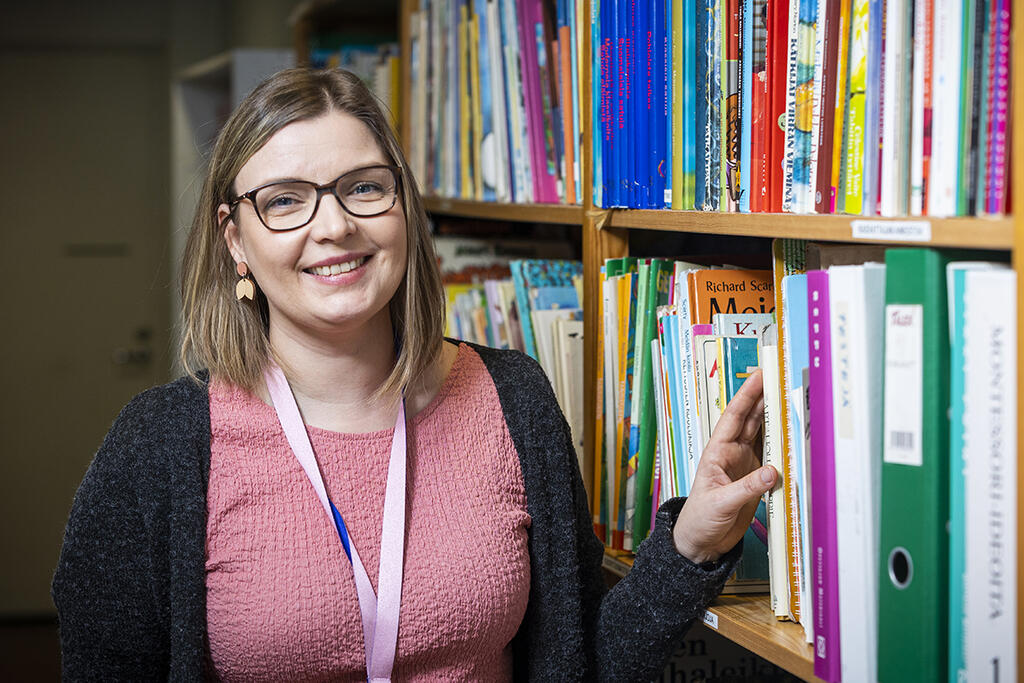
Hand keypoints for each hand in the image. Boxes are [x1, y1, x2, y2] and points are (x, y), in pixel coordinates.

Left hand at [672, 369, 777, 563]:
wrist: (701, 542)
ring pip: (763, 435)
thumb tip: (772, 472)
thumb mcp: (721, 503)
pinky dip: (783, 446)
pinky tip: (794, 435)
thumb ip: (747, 488)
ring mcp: (745, 465)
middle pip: (752, 420)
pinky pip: (772, 457)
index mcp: (717, 452)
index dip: (747, 395)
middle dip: (765, 398)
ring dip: (776, 418)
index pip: (734, 417)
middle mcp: (732, 453)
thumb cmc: (700, 519)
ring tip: (792, 399)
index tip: (760, 376)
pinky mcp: (756, 479)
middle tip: (782, 379)